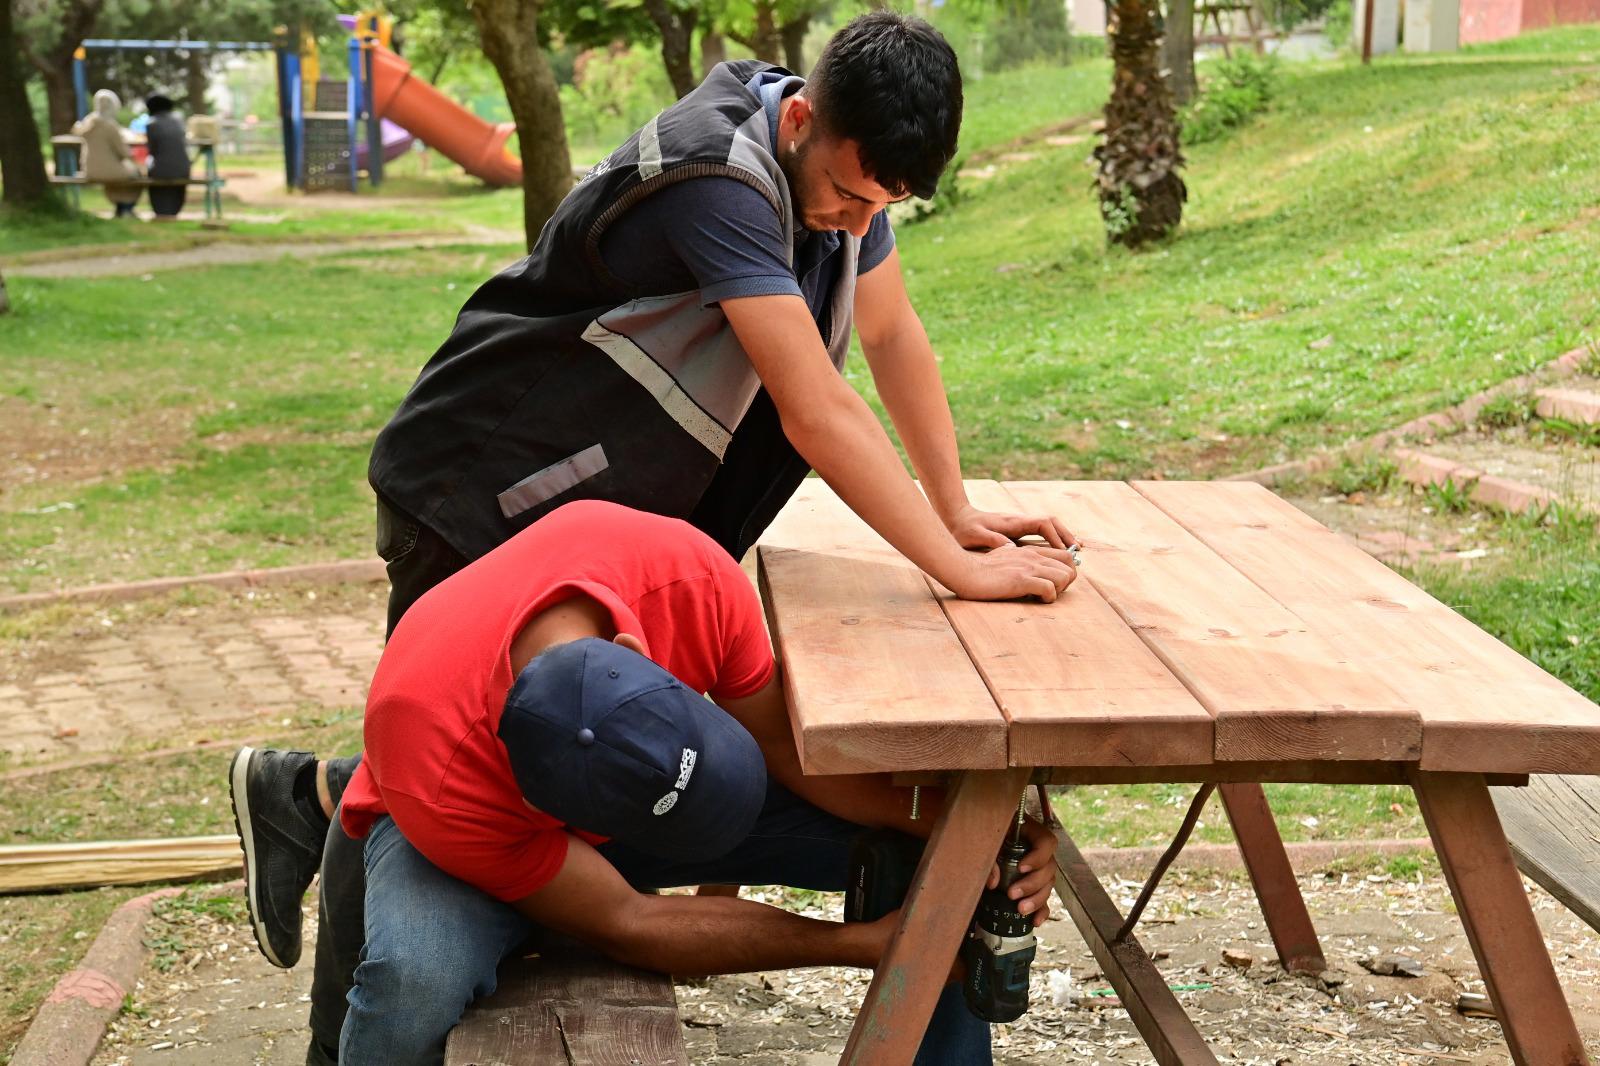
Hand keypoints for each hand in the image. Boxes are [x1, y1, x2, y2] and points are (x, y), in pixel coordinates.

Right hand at [944, 543, 1076, 602]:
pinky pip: (1050, 589)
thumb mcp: (1003, 556)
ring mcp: (1029, 567)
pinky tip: (1035, 600)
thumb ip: (1017, 557)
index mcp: (1030, 551)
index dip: (1066, 570)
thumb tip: (1024, 564)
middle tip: (1051, 591)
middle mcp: (1033, 556)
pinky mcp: (1022, 580)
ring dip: (1058, 590)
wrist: (964, 571)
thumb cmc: (980, 568)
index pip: (1065, 555)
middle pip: (1070, 566)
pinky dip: (1048, 598)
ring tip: (1043, 596)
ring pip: (1065, 576)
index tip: (1056, 582)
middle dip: (1066, 582)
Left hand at [945, 506, 1077, 554]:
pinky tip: (1057, 551)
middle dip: (1066, 534)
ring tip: (1075, 550)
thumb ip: (991, 540)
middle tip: (1079, 549)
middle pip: (1051, 522)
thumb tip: (1011, 548)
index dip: (1055, 537)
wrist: (955, 517)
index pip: (1042, 524)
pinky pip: (1040, 533)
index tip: (1064, 550)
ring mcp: (1019, 525)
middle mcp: (1020, 521)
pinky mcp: (1016, 530)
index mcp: (1013, 522)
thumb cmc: (963, 529)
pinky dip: (1052, 539)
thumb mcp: (974, 535)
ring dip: (1062, 536)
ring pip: (1047, 526)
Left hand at [987, 818, 1056, 927]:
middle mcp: (1038, 850)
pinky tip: (1034, 920)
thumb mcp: (985, 839)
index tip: (1021, 868)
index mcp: (1030, 832)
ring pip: (1048, 885)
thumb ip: (990, 856)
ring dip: (1036, 899)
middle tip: (1012, 893)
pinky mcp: (1033, 884)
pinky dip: (1041, 910)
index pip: (1047, 842)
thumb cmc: (983, 833)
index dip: (1038, 857)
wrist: (976, 836)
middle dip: (1032, 884)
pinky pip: (1044, 898)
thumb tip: (993, 883)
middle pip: (1049, 868)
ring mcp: (1037, 868)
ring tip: (1020, 909)